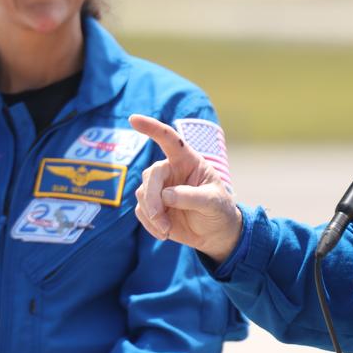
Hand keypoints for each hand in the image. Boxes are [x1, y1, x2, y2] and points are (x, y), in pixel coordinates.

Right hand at [130, 114, 243, 262]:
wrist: (215, 233)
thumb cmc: (219, 211)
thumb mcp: (213, 203)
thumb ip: (191, 197)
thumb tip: (166, 195)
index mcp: (188, 161)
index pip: (169, 139)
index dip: (152, 128)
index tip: (134, 119)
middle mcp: (171, 170)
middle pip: (151, 174)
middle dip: (152, 197)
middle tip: (161, 219)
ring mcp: (160, 188)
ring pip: (142, 193)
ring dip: (152, 214)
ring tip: (167, 229)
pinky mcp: (152, 206)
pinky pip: (140, 211)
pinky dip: (149, 224)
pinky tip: (164, 233)